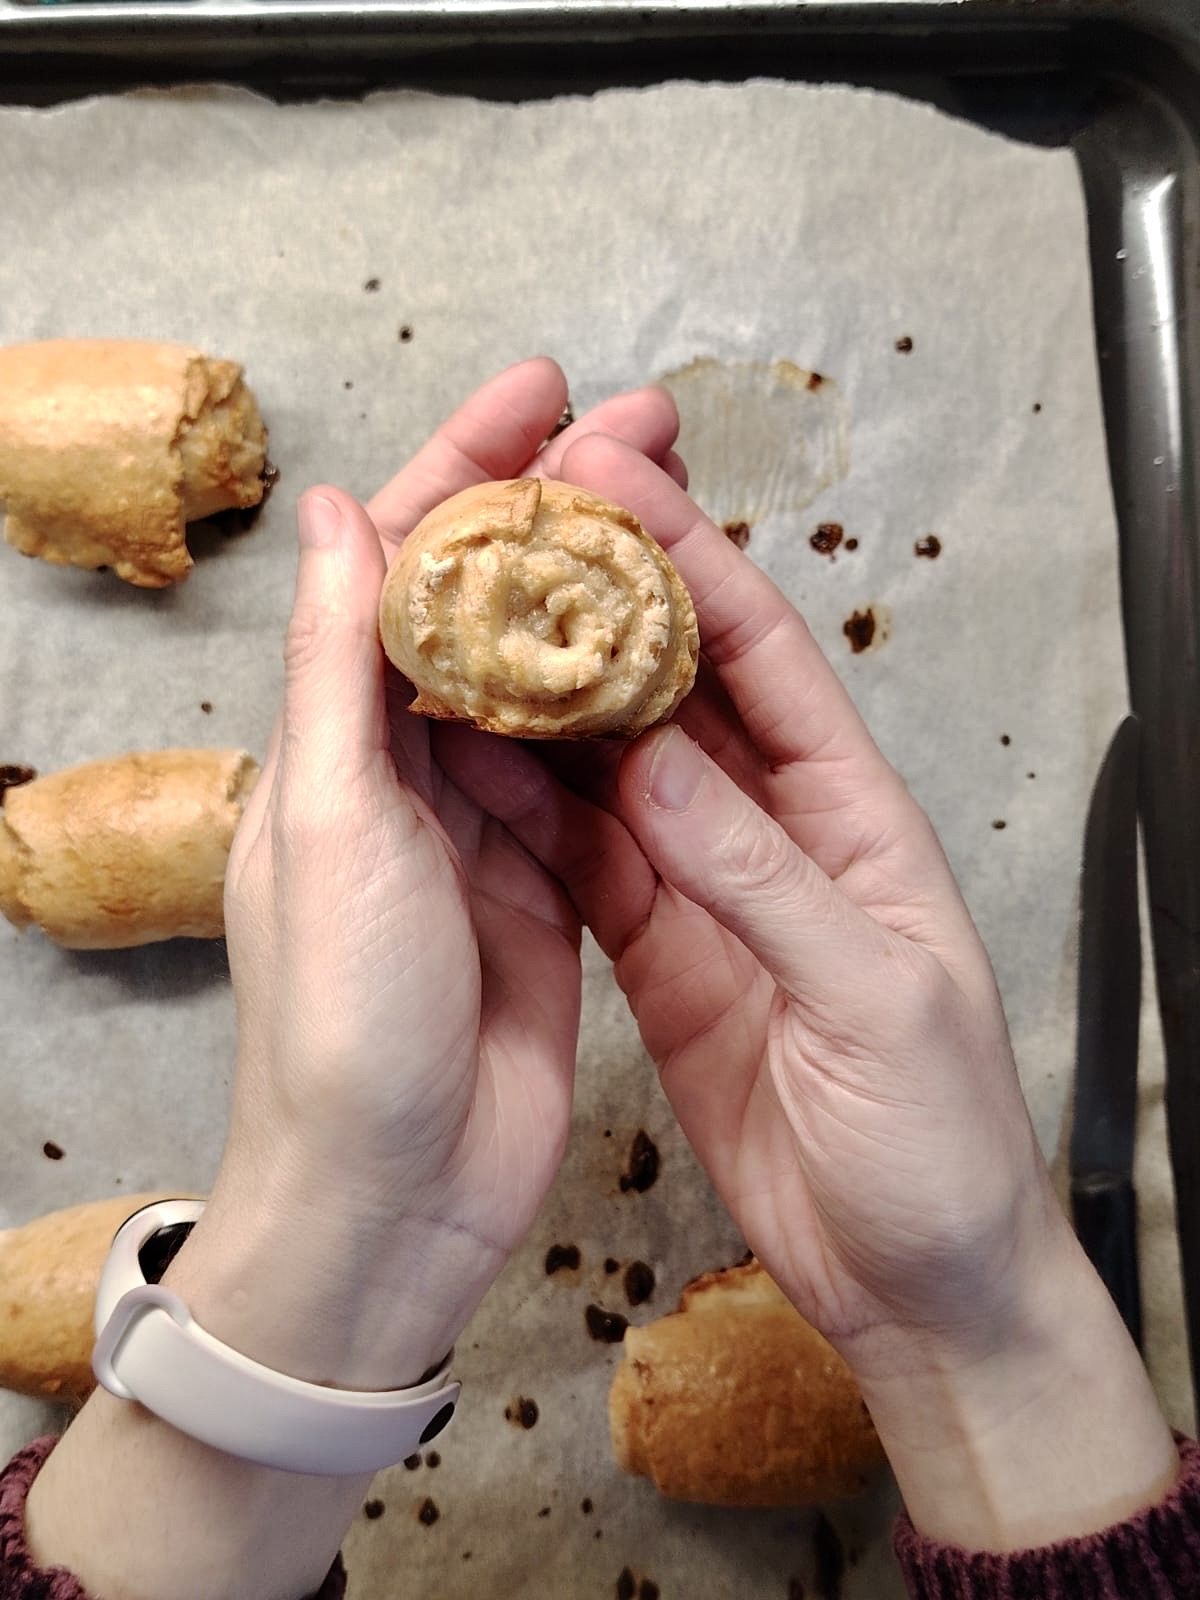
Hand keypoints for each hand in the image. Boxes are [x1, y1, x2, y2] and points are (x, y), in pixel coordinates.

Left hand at [172, 362, 687, 1392]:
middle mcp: (405, 770)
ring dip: (608, 597)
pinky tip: (685, 658)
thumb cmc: (346, 1024)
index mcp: (339, 740)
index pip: (401, 562)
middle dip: (560, 512)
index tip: (544, 390)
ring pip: (550, 680)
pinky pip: (597, 774)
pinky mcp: (549, 885)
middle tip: (645, 431)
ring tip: (683, 519)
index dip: (470, 467)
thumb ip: (337, 668)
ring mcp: (482, 828)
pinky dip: (637, 711)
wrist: (398, 1197)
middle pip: (487, 604)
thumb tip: (334, 509)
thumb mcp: (333, 826)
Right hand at [436, 434, 1178, 1547]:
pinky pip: (588, 865)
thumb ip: (762, 878)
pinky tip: (472, 769)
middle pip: (680, 691)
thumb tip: (656, 762)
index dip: (693, 561)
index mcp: (857, 816)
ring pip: (615, 771)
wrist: (919, 1278)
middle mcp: (779, 833)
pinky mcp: (661, 959)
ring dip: (547, 704)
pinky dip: (531, 817)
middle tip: (516, 529)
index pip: (769, 657)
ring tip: (463, 633)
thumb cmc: (941, 1136)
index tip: (615, 481)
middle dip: (603, 605)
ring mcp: (711, 893)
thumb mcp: (870, 997)